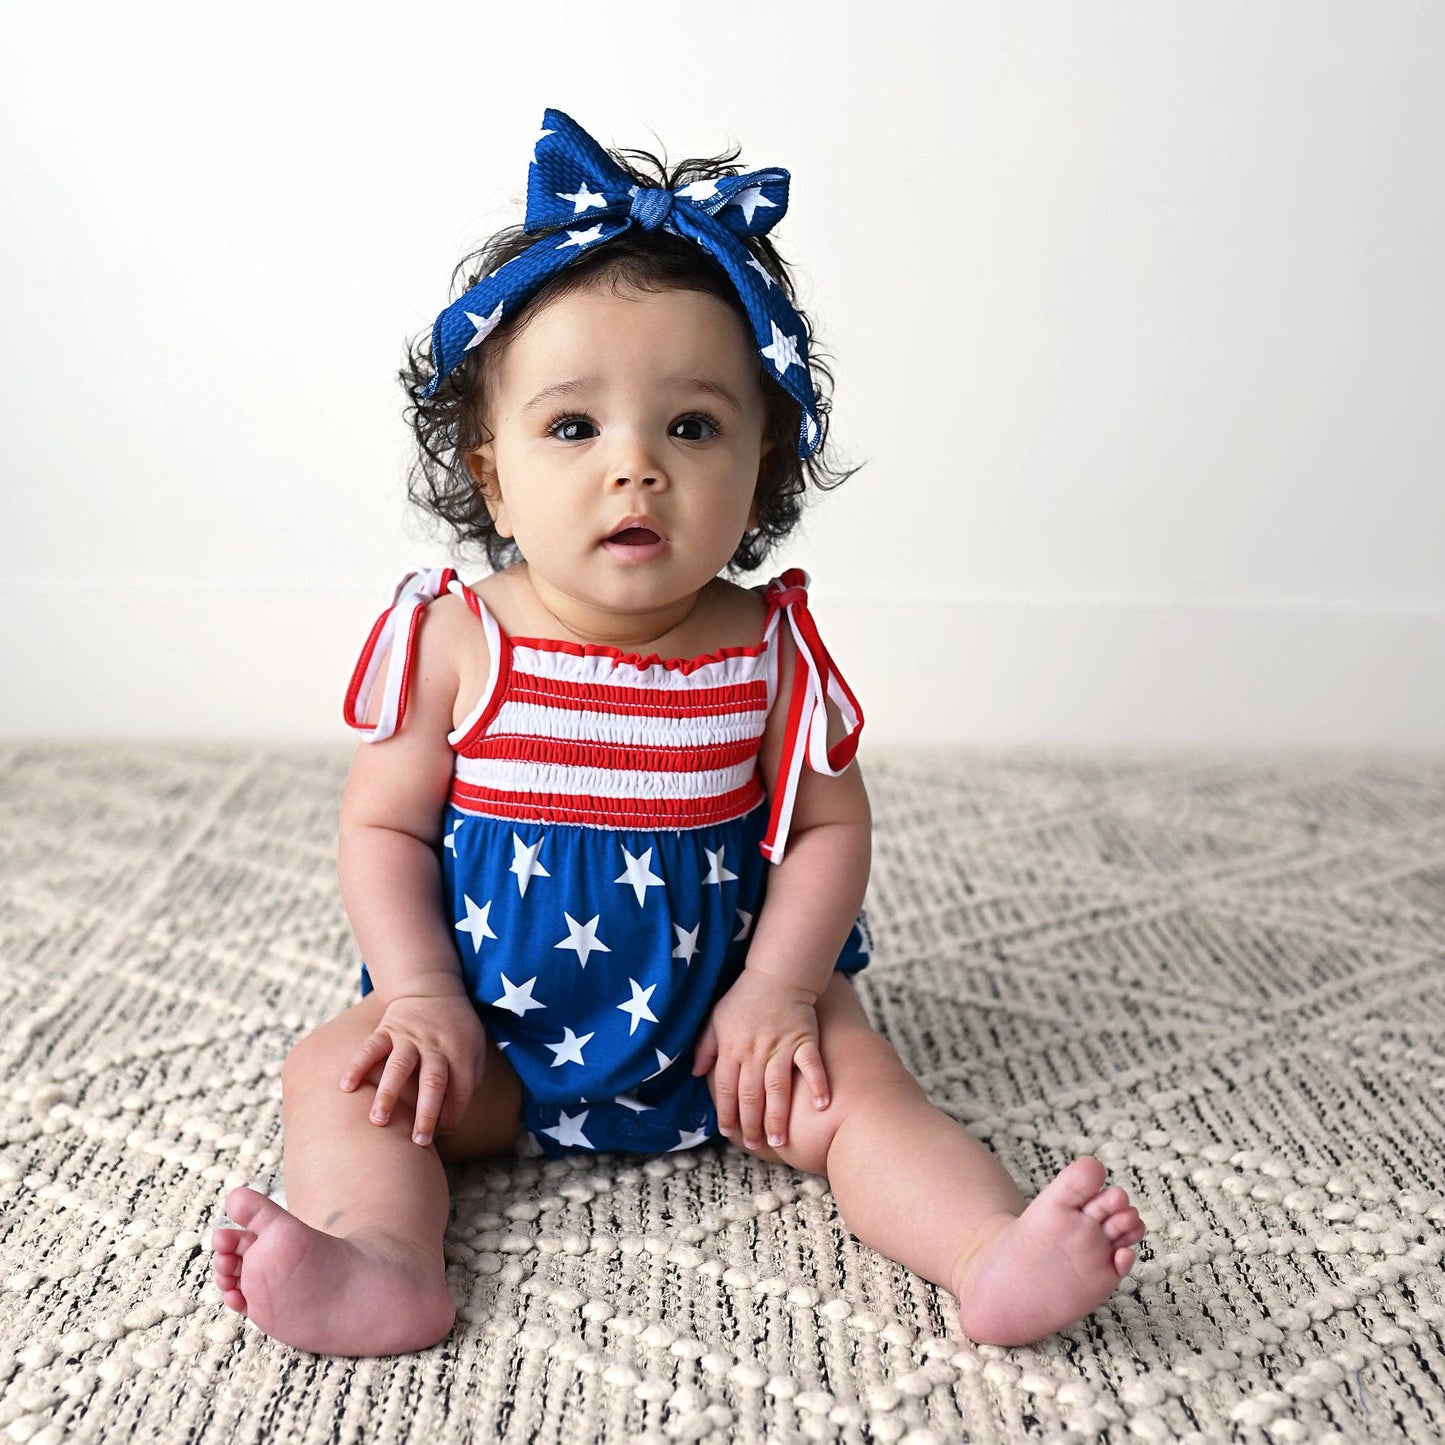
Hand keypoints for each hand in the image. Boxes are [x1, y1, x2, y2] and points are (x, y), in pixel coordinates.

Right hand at [339, 976, 486, 1147]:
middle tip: (418, 1142)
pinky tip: (345, 1086)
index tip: (440, 1134)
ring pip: (399, 1066)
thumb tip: (453, 1116)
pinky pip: (371, 1047)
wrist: (433, 987)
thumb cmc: (456, 1028)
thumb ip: (471, 1078)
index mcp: (460, 1053)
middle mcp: (435, 1046)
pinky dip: (358, 1065)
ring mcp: (410, 1037)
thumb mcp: (476, 1047)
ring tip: (378, 1121)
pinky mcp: (387, 1029)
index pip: (460, 1091)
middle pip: (433, 1082)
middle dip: (426, 1113)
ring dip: (389, 1094)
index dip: (452, 1115)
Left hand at [692, 967, 830, 1150]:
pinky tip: (821, 1105)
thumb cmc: (744, 998)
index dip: (726, 1112)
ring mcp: (781, 1047)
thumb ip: (705, 1047)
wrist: (777, 974)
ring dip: (777, 1115)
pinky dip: (817, 1085)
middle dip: (750, 1123)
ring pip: (777, 1087)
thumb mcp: (716, 1018)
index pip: (725, 1087)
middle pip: (750, 1094)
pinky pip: (811, 1065)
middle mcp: (755, 1051)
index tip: (728, 1132)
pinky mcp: (804, 1040)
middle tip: (753, 1144)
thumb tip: (696, 1073)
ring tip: (779, 1140)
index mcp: (732, 1048)